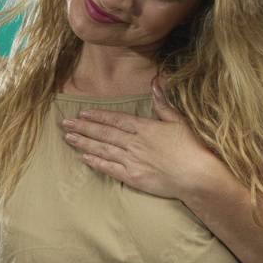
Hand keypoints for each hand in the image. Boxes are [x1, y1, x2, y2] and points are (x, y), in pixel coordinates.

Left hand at [60, 79, 222, 201]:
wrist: (196, 176)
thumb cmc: (192, 148)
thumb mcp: (179, 121)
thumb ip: (164, 104)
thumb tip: (155, 85)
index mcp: (145, 127)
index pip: (116, 119)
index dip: (98, 115)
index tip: (83, 112)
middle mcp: (135, 143)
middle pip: (104, 133)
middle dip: (84, 126)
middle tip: (66, 123)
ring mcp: (132, 160)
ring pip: (103, 149)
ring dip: (85, 142)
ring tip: (69, 137)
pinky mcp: (133, 177)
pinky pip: (110, 168)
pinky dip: (96, 162)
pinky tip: (85, 157)